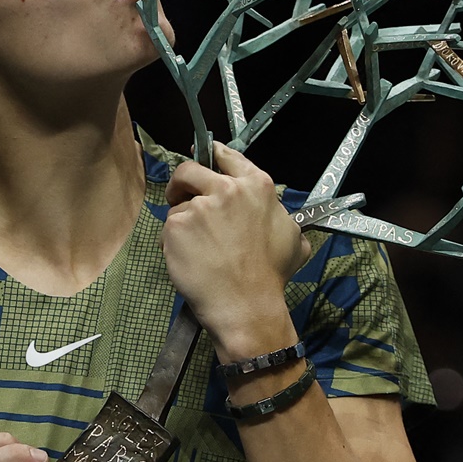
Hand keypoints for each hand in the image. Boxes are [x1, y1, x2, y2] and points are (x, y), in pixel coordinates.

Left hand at [162, 141, 309, 348]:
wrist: (247, 305)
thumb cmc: (271, 276)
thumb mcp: (294, 238)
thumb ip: (278, 215)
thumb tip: (273, 211)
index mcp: (257, 185)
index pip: (226, 156)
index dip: (213, 156)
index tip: (204, 158)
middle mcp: (227, 189)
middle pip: (190, 171)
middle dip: (182, 183)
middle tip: (180, 197)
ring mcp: (200, 207)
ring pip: (179, 206)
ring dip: (183, 224)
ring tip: (196, 249)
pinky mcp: (177, 226)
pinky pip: (168, 229)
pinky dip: (172, 244)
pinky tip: (187, 260)